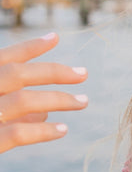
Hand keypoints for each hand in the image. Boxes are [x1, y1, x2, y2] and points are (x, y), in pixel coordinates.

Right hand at [0, 33, 88, 153]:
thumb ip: (9, 104)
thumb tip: (45, 108)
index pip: (1, 58)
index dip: (28, 47)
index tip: (55, 38)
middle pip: (16, 74)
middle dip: (53, 72)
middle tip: (83, 74)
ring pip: (22, 100)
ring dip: (58, 99)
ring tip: (82, 102)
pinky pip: (16, 133)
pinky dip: (41, 130)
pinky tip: (62, 130)